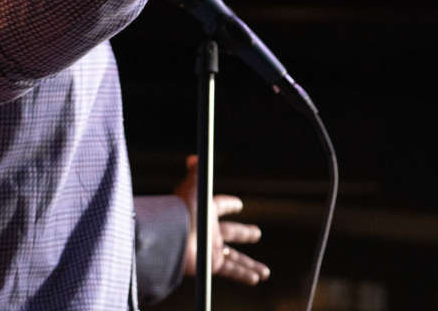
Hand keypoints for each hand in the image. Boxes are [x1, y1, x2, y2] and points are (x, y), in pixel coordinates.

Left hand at [174, 155, 270, 285]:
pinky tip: (257, 279)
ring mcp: (211, 249)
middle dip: (244, 233)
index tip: (239, 205)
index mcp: (205, 212)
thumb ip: (195, 172)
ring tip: (265, 272)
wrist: (171, 239)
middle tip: (257, 234)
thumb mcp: (192, 187)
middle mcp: (209, 231)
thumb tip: (193, 157)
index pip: (220, 206)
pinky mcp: (211, 264)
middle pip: (231, 232)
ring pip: (236, 257)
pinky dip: (244, 274)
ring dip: (251, 264)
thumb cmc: (182, 210)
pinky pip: (232, 270)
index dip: (230, 204)